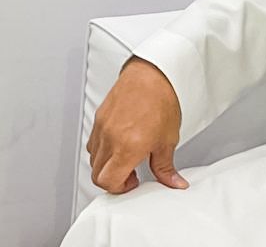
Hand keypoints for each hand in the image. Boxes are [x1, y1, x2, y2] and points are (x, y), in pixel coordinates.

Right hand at [87, 58, 187, 194]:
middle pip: (96, 172)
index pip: (107, 181)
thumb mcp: (168, 141)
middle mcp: (109, 138)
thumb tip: (173, 182)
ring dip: (106, 164)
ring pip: (93, 157)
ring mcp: (101, 127)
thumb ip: (165, 167)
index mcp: (126, 147)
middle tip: (130, 174)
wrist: (152, 75)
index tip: (133, 183)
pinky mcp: (99, 117)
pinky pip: (93, 141)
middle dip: (112, 179)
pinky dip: (102, 148)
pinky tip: (119, 142)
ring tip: (125, 157)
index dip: (119, 189)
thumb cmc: (160, 101)